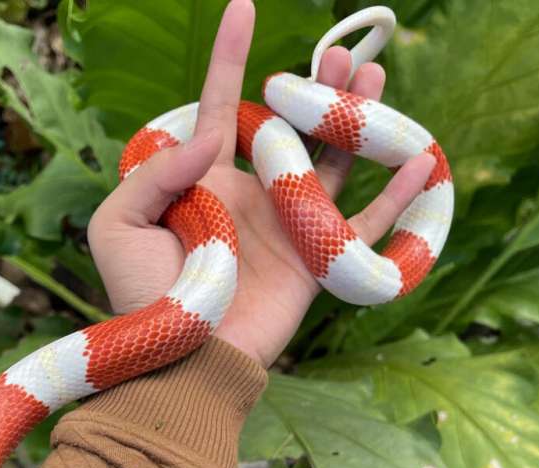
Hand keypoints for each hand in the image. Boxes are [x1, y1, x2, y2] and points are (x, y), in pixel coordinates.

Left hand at [87, 0, 434, 367]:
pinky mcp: (315, 262)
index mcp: (202, 184)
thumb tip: (214, 135)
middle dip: (313, 87)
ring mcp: (285, 228)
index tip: (242, 8)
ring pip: (330, 164)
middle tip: (340, 51)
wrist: (181, 361)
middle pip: (290, 129)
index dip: (229, 60)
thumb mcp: (119, 225)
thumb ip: (156, 172)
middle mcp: (249, 197)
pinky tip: (419, 161)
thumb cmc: (144, 298)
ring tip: (371, 80)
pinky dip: (395, 197)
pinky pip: (362, 225)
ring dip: (353, 123)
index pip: (219, 110)